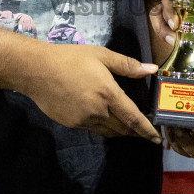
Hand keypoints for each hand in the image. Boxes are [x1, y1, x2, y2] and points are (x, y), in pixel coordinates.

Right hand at [15, 43, 161, 143]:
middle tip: (145, 132)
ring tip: (128, 128)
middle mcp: (98, 111)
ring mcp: (84, 120)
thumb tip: (151, 70)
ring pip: (109, 132)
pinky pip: (94, 129)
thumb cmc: (70, 59)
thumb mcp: (101, 55)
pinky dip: (104, 127)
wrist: (36, 71)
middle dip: (136, 132)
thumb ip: (128, 65)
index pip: (133, 118)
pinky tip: (105, 120)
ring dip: (121, 131)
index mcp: (108, 94)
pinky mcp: (72, 124)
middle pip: (123, 129)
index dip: (147, 130)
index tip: (157, 138)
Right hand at [148, 0, 193, 70]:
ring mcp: (188, 28)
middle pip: (161, 18)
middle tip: (173, 41)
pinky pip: (188, 50)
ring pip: (174, 38)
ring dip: (190, 47)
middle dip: (165, 31)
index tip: (175, 24)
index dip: (167, 10)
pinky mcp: (193, 43)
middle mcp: (187, 12)